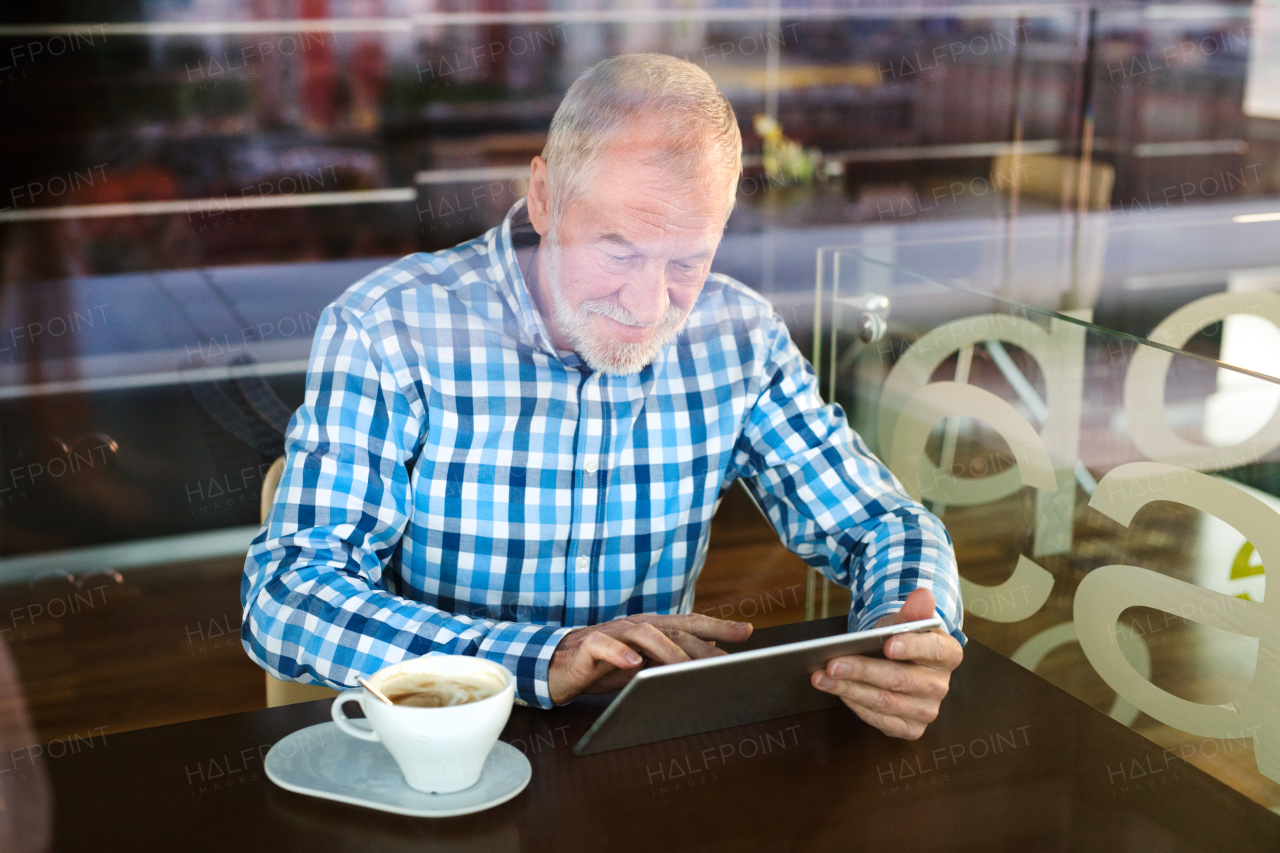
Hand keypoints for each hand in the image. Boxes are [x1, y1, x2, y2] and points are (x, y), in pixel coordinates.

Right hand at [548, 613, 752, 704]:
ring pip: (644, 634)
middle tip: (724, 662)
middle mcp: (636, 625)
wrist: (556, 666)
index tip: (747, 631)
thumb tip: (710, 653)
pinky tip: (633, 665)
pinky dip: (620, 654)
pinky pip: (605, 646)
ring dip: (666, 651)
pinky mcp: (589, 645)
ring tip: (684, 667)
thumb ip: (671, 658)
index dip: (718, 626)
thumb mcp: (643, 665)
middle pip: (673, 630)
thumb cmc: (602, 666)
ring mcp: (613, 632)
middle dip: (701, 645)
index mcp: (651, 628)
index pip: (689, 624)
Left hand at [811, 588, 961, 739]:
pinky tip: (836, 691)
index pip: (932, 649)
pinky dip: (855, 705)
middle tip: (832, 663)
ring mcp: (927, 710)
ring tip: (822, 677)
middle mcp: (941, 686)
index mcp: (948, 654)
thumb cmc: (902, 639)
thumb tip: (923, 595)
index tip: (888, 644)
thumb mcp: (906, 621)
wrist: (901, 664)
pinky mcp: (911, 728)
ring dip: (849, 690)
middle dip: (862, 671)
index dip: (911, 647)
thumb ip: (914, 610)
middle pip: (899, 679)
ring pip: (884, 702)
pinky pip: (880, 720)